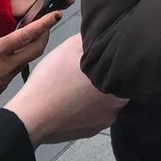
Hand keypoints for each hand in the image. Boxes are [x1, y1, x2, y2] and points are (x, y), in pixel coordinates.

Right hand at [0, 13, 60, 103]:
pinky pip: (15, 69)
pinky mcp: (2, 87)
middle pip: (36, 49)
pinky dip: (19, 59)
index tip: (57, 14)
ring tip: (29, 37)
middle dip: (46, 35)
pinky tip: (11, 55)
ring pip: (27, 59)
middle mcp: (7, 66)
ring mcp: (6, 78)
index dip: (44, 24)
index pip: (27, 35)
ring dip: (32, 47)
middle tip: (48, 25)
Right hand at [5, 33, 126, 145]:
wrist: (29, 118)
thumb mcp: (71, 47)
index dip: (122, 56)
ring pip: (109, 99)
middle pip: (122, 83)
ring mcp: (104, 121)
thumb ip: (92, 37)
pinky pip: (97, 113)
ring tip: (82, 83)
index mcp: (116, 82)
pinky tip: (75, 99)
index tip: (111, 52)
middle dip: (110, 74)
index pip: (130, 66)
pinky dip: (90, 106)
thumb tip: (104, 30)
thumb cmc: (51, 81)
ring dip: (100, 91)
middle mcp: (117, 105)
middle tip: (94, 66)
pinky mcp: (92, 131)